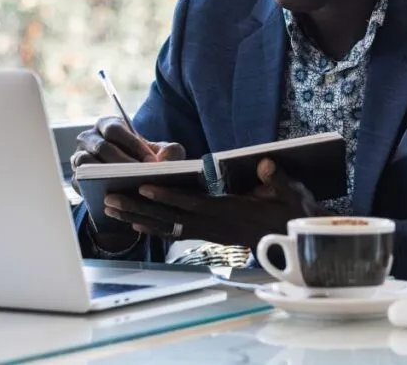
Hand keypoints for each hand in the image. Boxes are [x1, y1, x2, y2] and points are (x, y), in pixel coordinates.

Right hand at [69, 116, 184, 191]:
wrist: (128, 181)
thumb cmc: (144, 160)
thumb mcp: (161, 153)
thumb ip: (170, 152)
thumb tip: (165, 161)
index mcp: (108, 125)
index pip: (116, 129)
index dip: (134, 145)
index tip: (152, 163)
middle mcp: (89, 137)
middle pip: (102, 147)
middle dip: (123, 163)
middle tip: (142, 178)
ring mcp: (79, 157)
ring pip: (88, 163)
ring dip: (107, 175)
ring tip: (128, 187)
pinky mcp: (76, 178)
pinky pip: (81, 182)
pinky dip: (97, 188)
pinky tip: (116, 197)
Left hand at [103, 159, 327, 249]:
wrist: (296, 241)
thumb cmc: (291, 213)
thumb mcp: (292, 193)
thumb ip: (278, 179)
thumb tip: (265, 165)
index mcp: (230, 212)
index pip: (192, 204)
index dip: (167, 196)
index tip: (143, 187)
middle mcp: (214, 226)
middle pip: (170, 218)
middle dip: (138, 208)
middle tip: (110, 200)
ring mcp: (210, 233)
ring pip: (168, 227)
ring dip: (138, 218)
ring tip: (111, 210)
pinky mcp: (209, 236)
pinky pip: (176, 233)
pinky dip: (154, 228)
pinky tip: (136, 224)